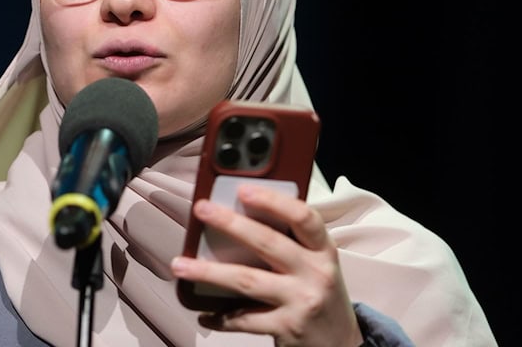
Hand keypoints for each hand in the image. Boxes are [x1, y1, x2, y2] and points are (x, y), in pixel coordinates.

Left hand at [170, 184, 362, 346]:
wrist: (342, 345)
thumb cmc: (319, 294)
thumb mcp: (315, 264)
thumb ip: (290, 243)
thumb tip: (240, 216)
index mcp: (323, 250)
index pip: (304, 217)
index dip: (274, 201)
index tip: (244, 189)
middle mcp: (315, 273)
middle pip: (268, 243)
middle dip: (230, 224)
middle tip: (201, 209)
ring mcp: (302, 301)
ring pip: (247, 280)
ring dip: (209, 271)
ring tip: (180, 265)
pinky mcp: (287, 327)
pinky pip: (244, 319)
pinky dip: (220, 317)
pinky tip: (204, 313)